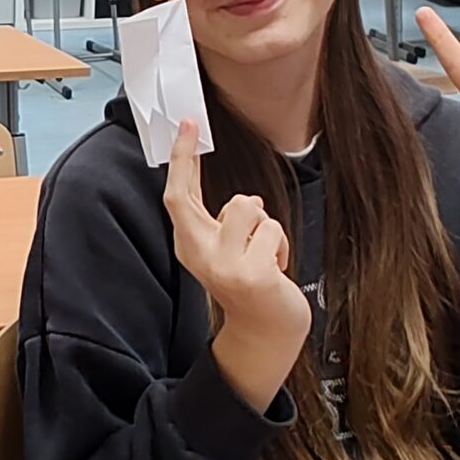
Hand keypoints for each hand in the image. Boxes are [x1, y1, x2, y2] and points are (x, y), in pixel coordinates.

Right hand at [163, 121, 310, 409]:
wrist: (266, 334)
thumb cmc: (252, 287)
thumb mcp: (230, 252)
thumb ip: (230, 225)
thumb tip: (250, 202)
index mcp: (191, 246)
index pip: (178, 198)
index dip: (180, 160)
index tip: (186, 126)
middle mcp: (199, 255)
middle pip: (198, 198)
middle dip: (195, 165)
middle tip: (191, 126)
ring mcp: (224, 266)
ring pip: (248, 208)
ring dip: (266, 227)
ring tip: (266, 255)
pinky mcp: (251, 273)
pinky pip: (272, 230)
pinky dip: (281, 246)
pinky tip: (276, 270)